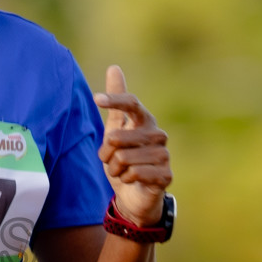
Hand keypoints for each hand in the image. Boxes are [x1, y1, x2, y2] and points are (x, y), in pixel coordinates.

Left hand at [92, 65, 171, 226]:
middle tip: (112, 161)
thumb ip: (116, 103)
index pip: (132, 104)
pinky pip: (135, 173)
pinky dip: (126, 179)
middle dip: (106, 154)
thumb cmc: (123, 159)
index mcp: (145, 121)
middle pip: (117, 137)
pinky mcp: (166, 175)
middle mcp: (158, 134)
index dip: (114, 100)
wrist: (133, 194)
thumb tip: (115, 67)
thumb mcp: (114, 130)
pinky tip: (132, 180)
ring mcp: (164, 154)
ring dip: (115, 169)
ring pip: (124, 158)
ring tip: (122, 171)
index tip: (96, 99)